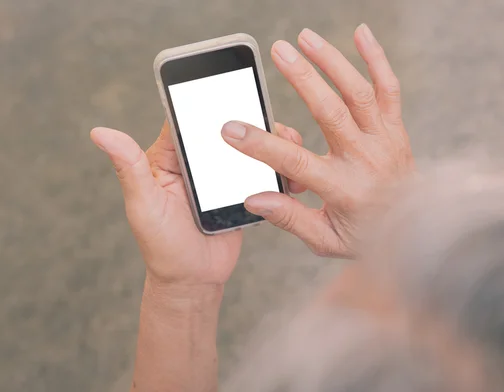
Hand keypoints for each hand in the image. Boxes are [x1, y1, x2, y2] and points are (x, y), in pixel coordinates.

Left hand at [90, 120, 304, 287]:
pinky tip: (290, 165)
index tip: (226, 86)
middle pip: (223, 129)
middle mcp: (195, 162)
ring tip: (287, 139)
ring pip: (246, 148)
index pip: (185, 120)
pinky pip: (259, 171)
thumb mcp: (144, 206)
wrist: (193, 280)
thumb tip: (101, 133)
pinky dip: (275, 166)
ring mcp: (221, 175)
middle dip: (246, 118)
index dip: (204, 102)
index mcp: (167, 158)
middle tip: (267, 113)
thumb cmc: (161, 247)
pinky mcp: (242, 190)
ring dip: (266, 141)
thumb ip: (129, 168)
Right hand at [221, 24, 413, 257]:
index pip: (295, 162)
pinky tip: (360, 33)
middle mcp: (365, 159)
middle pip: (330, 112)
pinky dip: (377, 59)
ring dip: (332, 62)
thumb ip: (290, 218)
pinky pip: (389, 89)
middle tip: (278, 51)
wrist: (416, 229)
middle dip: (301, 79)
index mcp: (342, 189)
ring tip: (305, 38)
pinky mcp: (395, 128)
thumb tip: (254, 198)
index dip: (261, 144)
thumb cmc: (367, 235)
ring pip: (359, 93)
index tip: (231, 129)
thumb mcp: (325, 239)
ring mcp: (383, 140)